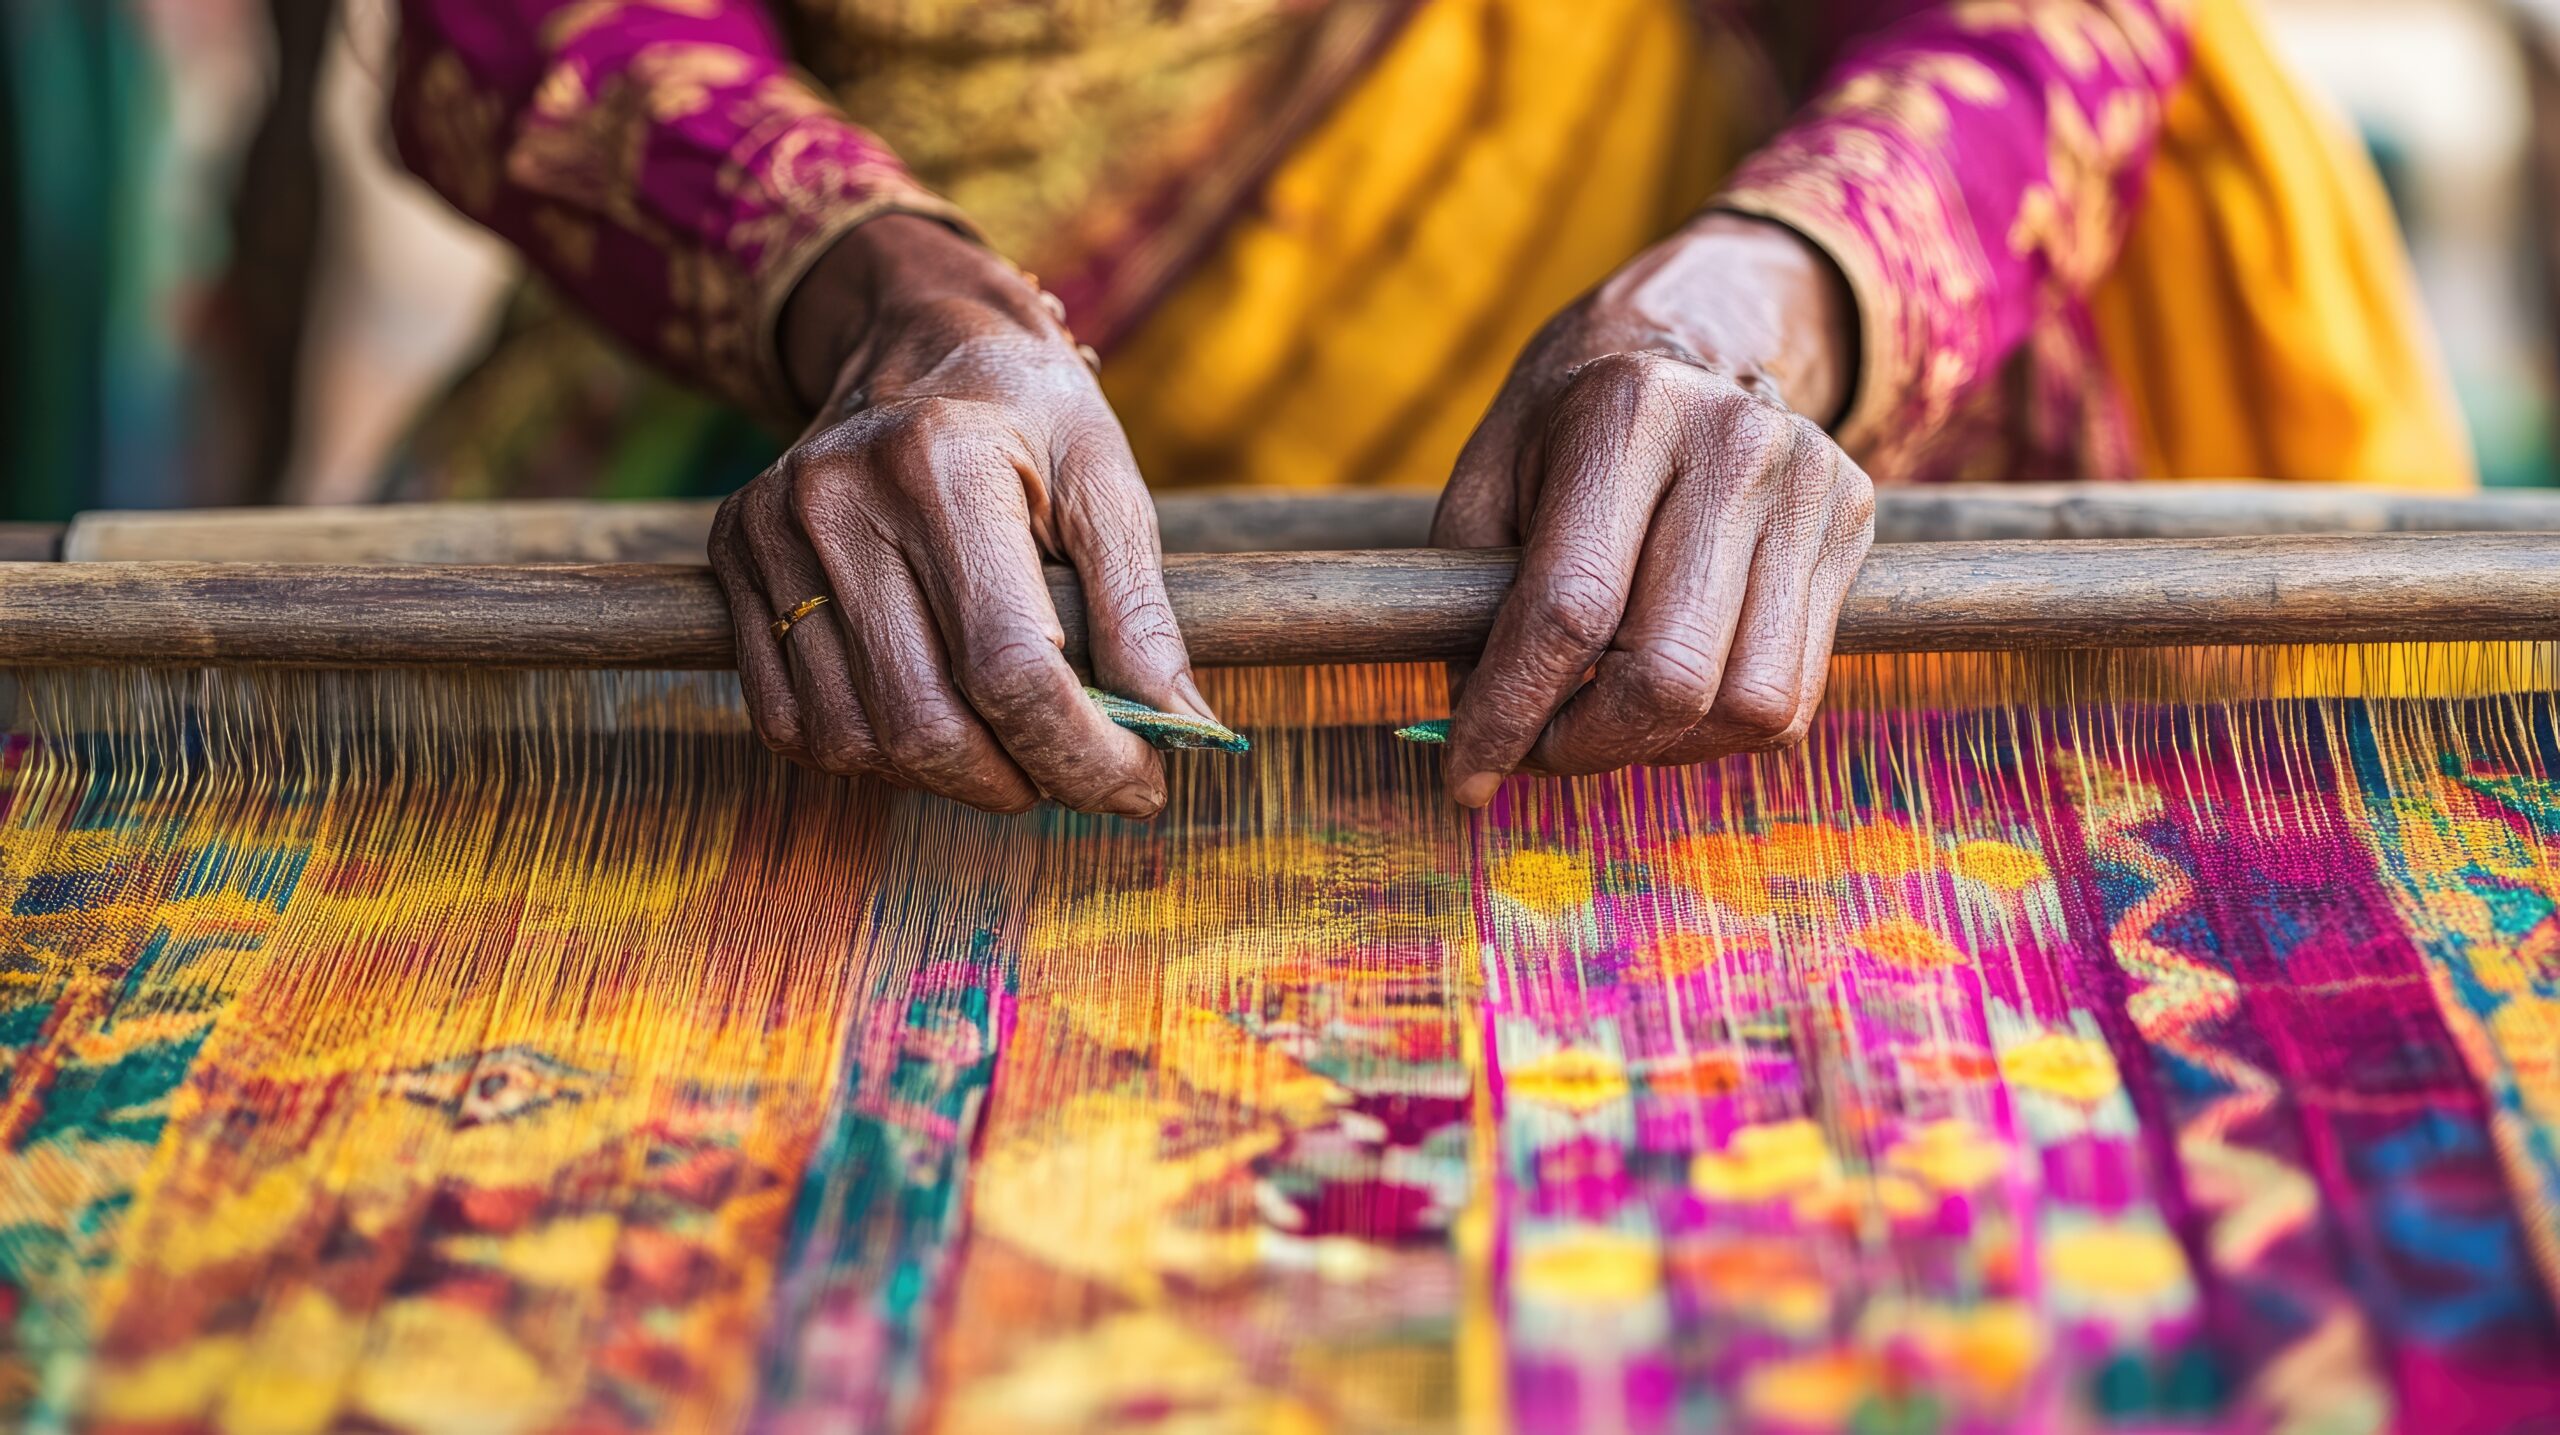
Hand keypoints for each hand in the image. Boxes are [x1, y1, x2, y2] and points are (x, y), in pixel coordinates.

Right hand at [711, 215, 1213, 815]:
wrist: (917, 338)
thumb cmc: (1031, 415)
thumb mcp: (1108, 484)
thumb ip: (1141, 613)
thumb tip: (1182, 732)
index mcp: (942, 466)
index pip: (1009, 669)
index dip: (1082, 755)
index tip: (1139, 786)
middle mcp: (838, 498)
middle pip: (925, 724)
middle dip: (1018, 781)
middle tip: (1074, 773)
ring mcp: (771, 532)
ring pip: (856, 741)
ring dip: (947, 776)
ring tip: (1006, 742)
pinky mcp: (735, 560)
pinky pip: (792, 723)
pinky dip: (872, 754)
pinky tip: (931, 715)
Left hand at [1431, 213, 1874, 805]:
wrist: (1695, 340)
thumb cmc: (1565, 426)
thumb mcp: (1489, 478)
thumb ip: (1466, 597)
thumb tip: (1473, 733)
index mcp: (1624, 415)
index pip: (1568, 610)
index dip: (1510, 714)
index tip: (1466, 776)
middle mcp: (1733, 444)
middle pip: (1667, 674)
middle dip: (1586, 745)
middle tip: (1539, 748)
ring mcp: (1808, 485)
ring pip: (1746, 704)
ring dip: (1659, 747)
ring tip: (1605, 721)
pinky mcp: (1850, 524)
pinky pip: (1794, 695)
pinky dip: (1718, 730)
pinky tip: (1672, 698)